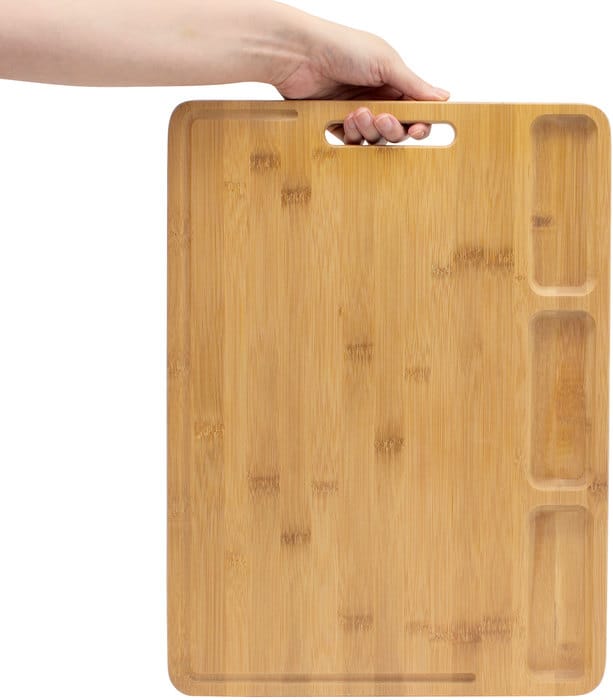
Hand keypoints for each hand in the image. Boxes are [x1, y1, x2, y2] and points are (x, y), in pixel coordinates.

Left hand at [272, 19, 449, 143]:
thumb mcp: (386, 63)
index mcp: (393, 81)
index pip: (415, 110)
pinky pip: (351, 142)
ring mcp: (356, 111)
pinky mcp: (336, 122)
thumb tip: (443, 96)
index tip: (417, 130)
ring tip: (356, 113)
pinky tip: (343, 119)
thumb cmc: (343, 48)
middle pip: (395, 129)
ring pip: (373, 138)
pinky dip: (350, 135)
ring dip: (368, 129)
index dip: (418, 123)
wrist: (300, 56)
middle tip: (381, 118)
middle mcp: (376, 97)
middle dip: (390, 128)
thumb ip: (414, 85)